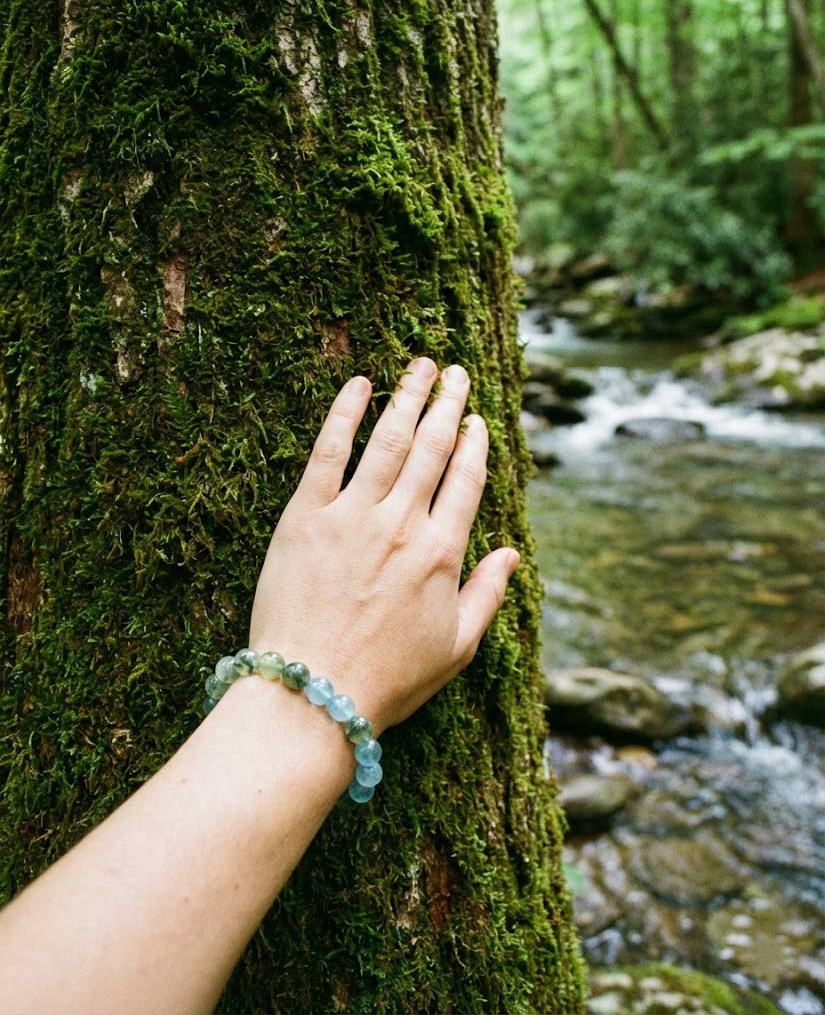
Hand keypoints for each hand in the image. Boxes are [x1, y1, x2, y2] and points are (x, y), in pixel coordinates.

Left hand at [248, 357, 519, 733]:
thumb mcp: (456, 648)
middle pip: (432, 449)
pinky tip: (358, 385)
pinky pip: (327, 453)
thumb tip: (512, 553)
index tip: (477, 420)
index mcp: (441, 554)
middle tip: (455, 372)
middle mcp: (401, 524)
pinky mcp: (304, 518)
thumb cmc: (387, 680)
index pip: (465, 481)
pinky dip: (343, 414)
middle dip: (448, 404)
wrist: (313, 696)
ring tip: (421, 366)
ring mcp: (351, 516)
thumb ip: (488, 595)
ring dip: (408, 397)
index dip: (474, 445)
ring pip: (388, 441)